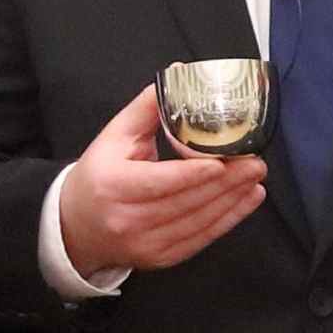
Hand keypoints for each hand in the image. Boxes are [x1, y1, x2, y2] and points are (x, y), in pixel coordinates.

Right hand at [58, 85, 267, 280]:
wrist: (76, 226)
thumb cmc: (99, 175)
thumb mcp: (113, 137)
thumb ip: (147, 108)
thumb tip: (179, 74)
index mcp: (113, 185)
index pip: (158, 181)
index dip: (192, 174)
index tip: (222, 162)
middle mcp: (128, 219)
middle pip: (185, 201)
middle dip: (225, 183)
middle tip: (255, 161)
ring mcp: (145, 244)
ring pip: (198, 222)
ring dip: (232, 200)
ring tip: (255, 177)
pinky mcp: (161, 258)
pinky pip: (201, 238)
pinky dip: (228, 219)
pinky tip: (247, 199)